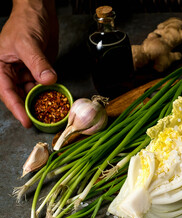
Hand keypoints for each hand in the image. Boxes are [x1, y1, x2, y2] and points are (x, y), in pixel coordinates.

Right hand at [0, 0, 58, 127]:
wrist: (39, 13)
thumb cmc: (25, 23)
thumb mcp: (28, 44)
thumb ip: (38, 64)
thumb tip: (47, 81)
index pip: (7, 92)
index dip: (16, 108)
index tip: (26, 122)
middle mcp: (11, 72)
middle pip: (19, 96)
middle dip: (29, 108)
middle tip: (42, 121)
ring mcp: (25, 72)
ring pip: (31, 93)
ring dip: (41, 102)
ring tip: (51, 112)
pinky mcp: (39, 70)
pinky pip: (43, 85)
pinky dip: (49, 92)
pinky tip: (56, 99)